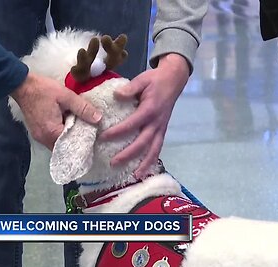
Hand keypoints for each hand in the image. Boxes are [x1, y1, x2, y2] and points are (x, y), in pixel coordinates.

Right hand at [11, 73, 102, 148]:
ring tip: (78, 129)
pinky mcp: (36, 133)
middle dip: (75, 141)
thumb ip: (82, 108)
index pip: (71, 143)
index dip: (83, 140)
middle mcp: (44, 139)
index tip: (93, 135)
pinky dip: (60, 135)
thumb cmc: (43, 90)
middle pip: (64, 146)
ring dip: (67, 138)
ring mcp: (39, 137)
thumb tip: (98, 119)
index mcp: (52, 131)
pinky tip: (66, 126)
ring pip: (57, 144)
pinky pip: (51, 139)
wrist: (22, 85)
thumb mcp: (66, 96)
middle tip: (88, 133)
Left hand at [99, 54, 189, 178]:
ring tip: (135, 176)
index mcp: (149, 109)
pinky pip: (158, 148)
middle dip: (128, 154)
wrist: (174, 79)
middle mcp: (156, 122)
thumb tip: (117, 95)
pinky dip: (152, 160)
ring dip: (145, 164)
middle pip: (143, 143)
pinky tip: (145, 170)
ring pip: (154, 150)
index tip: (103, 137)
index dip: (117, 132)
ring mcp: (161, 128)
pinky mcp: (162, 130)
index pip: (132, 124)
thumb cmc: (155, 80)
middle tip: (113, 163)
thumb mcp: (142, 79)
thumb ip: (130, 88)